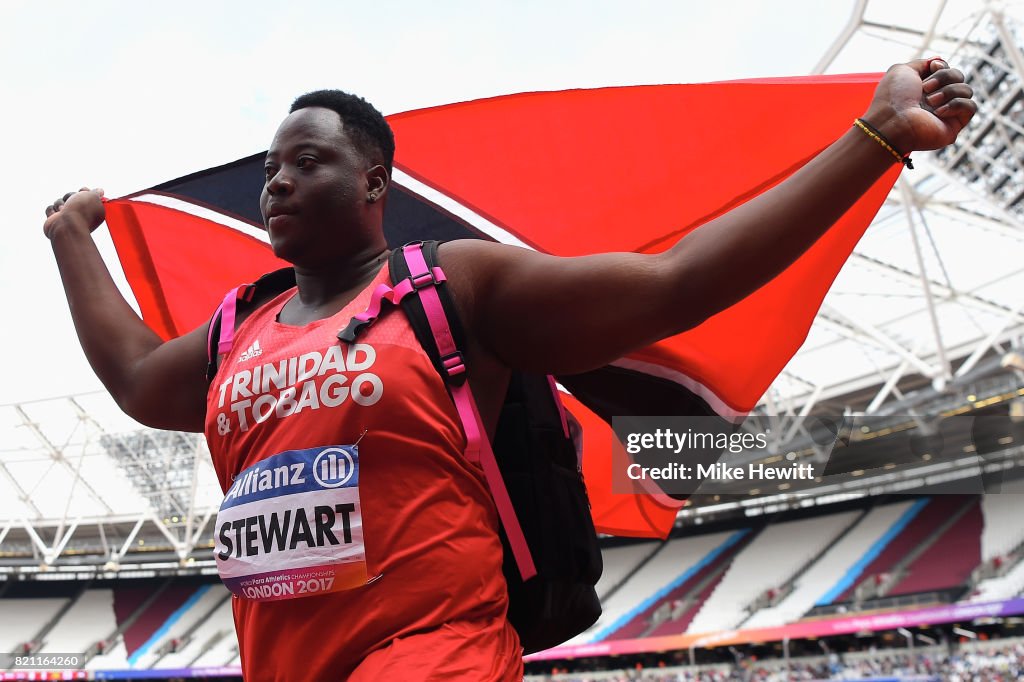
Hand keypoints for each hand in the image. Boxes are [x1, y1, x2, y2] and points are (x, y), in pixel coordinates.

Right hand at [43, 188, 105, 239]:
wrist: (66, 226)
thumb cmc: (81, 211)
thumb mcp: (93, 197)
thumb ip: (96, 193)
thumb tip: (100, 191)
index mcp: (93, 210)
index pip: (87, 196)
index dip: (84, 191)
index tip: (83, 191)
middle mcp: (80, 214)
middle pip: (71, 196)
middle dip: (69, 196)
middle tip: (71, 202)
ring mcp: (67, 218)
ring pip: (60, 202)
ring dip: (59, 204)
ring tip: (62, 210)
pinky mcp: (56, 221)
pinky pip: (51, 209)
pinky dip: (52, 211)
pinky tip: (57, 216)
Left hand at [862, 58, 976, 153]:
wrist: (892, 123)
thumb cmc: (892, 98)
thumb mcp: (902, 71)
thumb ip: (921, 64)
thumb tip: (937, 62)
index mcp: (924, 88)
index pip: (947, 69)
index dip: (942, 66)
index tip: (932, 67)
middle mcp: (936, 100)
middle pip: (958, 76)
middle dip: (944, 77)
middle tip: (925, 88)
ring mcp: (946, 113)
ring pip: (966, 90)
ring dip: (948, 91)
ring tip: (930, 102)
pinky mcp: (954, 126)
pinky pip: (971, 107)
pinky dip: (956, 105)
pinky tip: (939, 112)